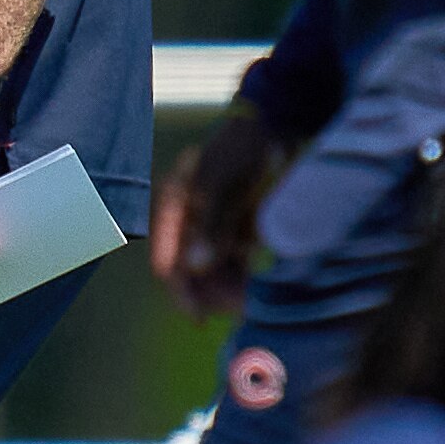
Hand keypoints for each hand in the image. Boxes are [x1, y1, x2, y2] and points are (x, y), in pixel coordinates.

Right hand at [150, 105, 283, 321]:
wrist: (276, 127)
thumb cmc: (242, 151)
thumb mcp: (223, 187)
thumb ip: (210, 227)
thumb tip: (195, 268)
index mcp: (175, 208)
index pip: (168, 260)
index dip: (181, 290)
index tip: (200, 317)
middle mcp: (192, 220)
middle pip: (192, 270)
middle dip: (211, 294)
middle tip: (237, 314)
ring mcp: (216, 225)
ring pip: (215, 270)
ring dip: (228, 291)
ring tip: (250, 309)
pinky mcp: (239, 228)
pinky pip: (236, 262)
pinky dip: (244, 278)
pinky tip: (258, 294)